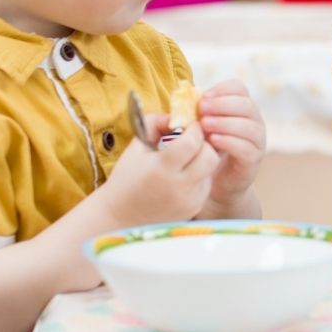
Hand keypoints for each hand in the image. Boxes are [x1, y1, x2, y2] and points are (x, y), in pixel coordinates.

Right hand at [99, 121, 218, 226]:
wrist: (119, 217)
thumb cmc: (126, 178)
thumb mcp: (136, 147)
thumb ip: (155, 123)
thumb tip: (178, 114)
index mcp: (161, 168)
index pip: (193, 142)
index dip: (194, 129)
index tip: (190, 125)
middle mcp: (178, 186)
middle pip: (210, 156)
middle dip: (205, 143)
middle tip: (194, 140)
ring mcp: (188, 200)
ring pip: (211, 170)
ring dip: (203, 159)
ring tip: (186, 158)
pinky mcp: (194, 209)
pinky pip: (206, 185)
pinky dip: (200, 176)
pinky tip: (184, 175)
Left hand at [198, 80, 265, 213]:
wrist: (216, 181)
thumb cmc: (207, 149)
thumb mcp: (203, 127)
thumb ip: (199, 112)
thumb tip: (187, 97)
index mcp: (242, 108)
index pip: (239, 88)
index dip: (222, 89)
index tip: (203, 96)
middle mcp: (254, 121)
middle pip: (246, 105)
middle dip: (222, 105)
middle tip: (201, 109)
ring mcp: (257, 141)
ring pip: (248, 126)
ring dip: (225, 123)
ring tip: (204, 125)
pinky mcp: (254, 160)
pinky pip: (246, 148)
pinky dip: (229, 142)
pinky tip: (212, 141)